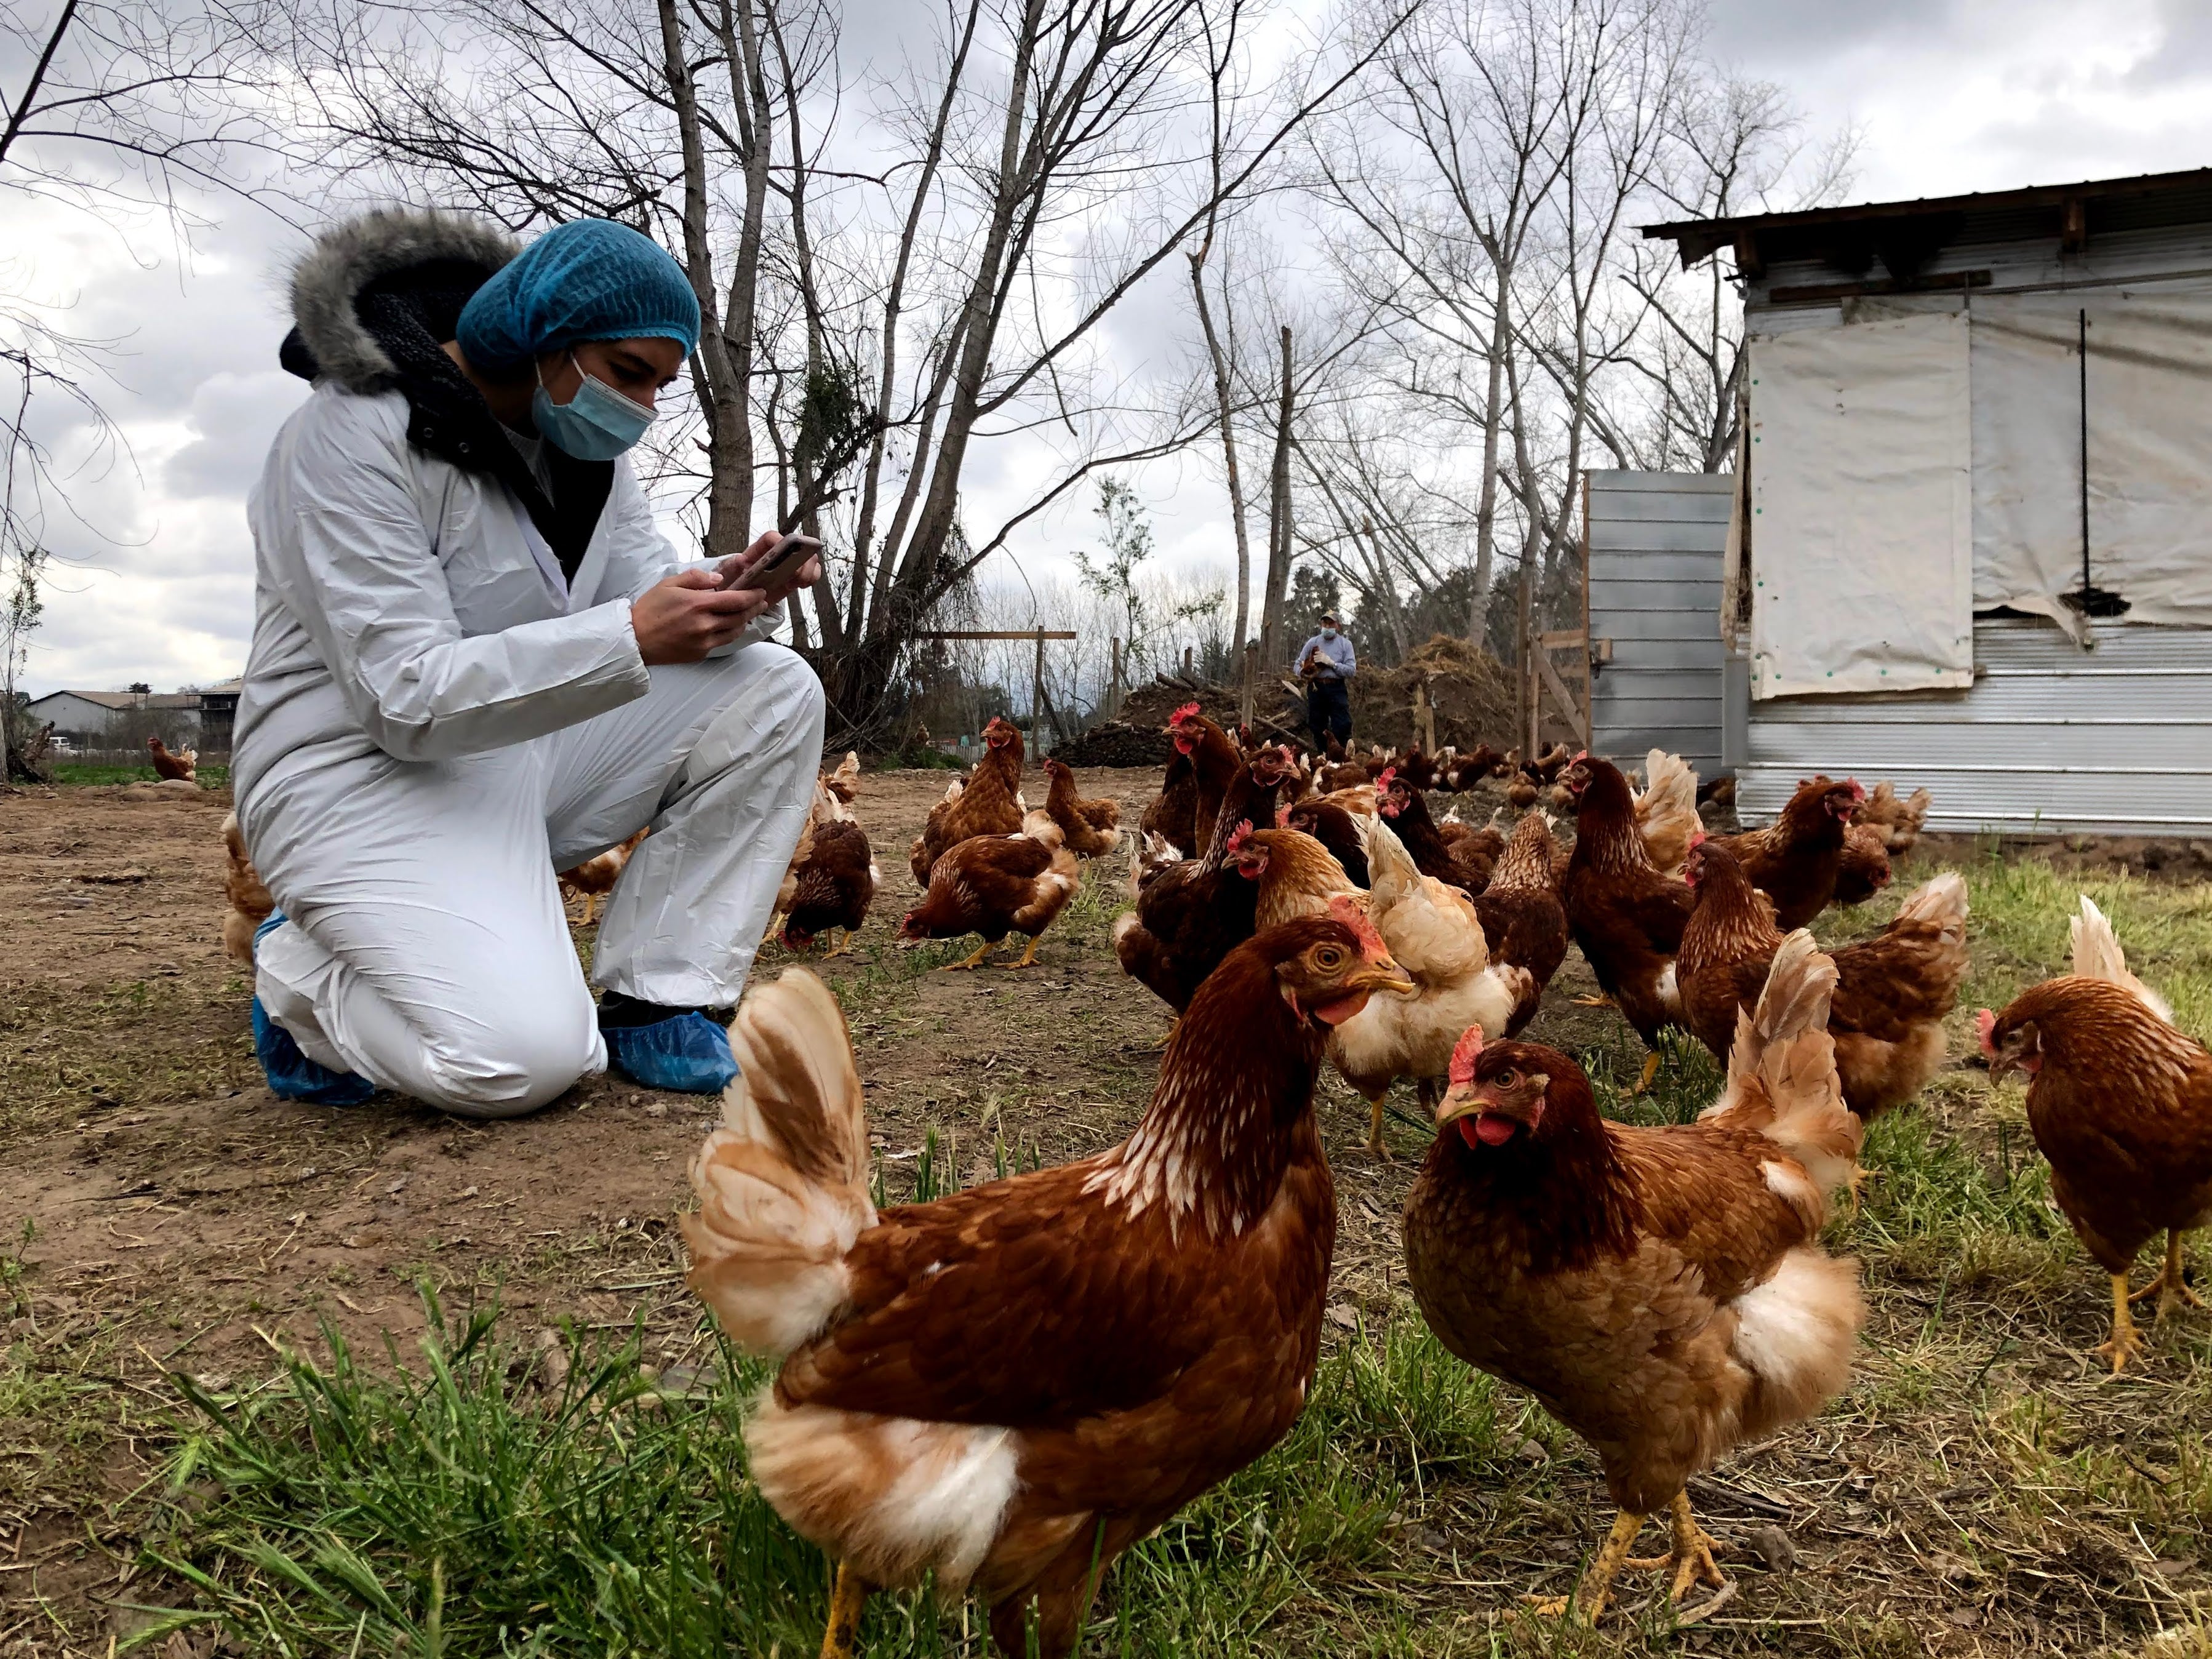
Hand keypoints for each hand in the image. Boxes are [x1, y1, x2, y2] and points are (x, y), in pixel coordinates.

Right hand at [631, 569, 770, 664]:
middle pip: (740, 617)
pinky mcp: (700, 653)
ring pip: (735, 631)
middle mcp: (704, 625)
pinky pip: (722, 642)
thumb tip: (719, 579)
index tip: (761, 592)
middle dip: (754, 608)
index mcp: (698, 604)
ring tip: (748, 613)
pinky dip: (730, 632)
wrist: (635, 639)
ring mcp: (704, 642)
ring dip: (745, 621)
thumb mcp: (669, 584)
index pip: (736, 600)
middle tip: (761, 601)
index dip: (752, 596)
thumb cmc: (650, 609)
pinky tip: (731, 626)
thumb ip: (696, 578)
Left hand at [714, 529, 822, 605]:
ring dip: (808, 569)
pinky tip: (802, 585)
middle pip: (796, 546)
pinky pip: (810, 573)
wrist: (735, 602)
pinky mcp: (793, 579)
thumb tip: (740, 560)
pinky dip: (811, 578)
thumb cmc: (729, 586)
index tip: (788, 554)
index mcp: (757, 551)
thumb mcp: (725, 576)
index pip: (772, 538)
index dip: (783, 542)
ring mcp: (786, 567)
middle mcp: (775, 555)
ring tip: (799, 583)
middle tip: (796, 576)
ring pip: (807, 559)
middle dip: (801, 559)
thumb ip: (730, 567)